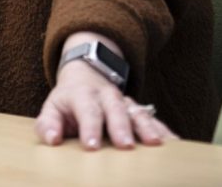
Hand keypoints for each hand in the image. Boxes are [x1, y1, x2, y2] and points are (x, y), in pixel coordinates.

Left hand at [35, 60, 177, 149]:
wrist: (86, 75)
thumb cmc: (68, 101)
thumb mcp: (52, 107)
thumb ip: (48, 123)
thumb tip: (51, 139)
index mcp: (83, 95)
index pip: (86, 110)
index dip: (89, 127)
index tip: (91, 145)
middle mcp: (106, 96)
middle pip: (115, 109)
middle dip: (120, 127)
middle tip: (125, 146)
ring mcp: (124, 101)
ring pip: (137, 111)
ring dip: (147, 127)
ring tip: (156, 144)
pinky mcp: (137, 110)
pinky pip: (152, 118)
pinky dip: (163, 129)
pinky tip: (174, 143)